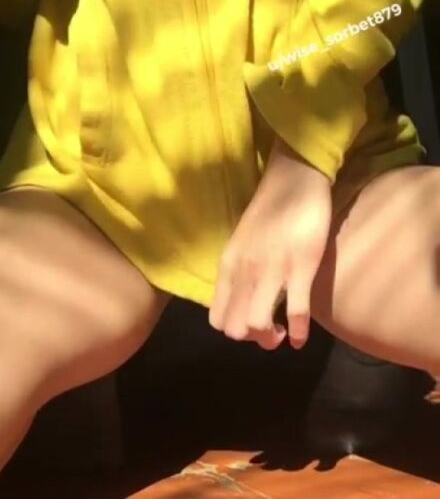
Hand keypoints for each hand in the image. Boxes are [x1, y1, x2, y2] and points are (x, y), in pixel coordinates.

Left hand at [209, 137, 332, 349]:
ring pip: (257, 326)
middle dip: (252, 339)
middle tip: (270, 331)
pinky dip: (299, 333)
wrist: (294, 179)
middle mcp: (245, 272)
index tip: (251, 324)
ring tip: (283, 333)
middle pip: (235, 329)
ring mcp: (271, 271)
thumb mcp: (243, 241)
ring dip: (271, 339)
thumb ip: (240, 269)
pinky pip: (296, 312)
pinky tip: (301, 339)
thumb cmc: (270, 209)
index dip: (233, 330)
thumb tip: (242, 297)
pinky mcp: (300, 267)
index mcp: (229, 266)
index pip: (217, 318)